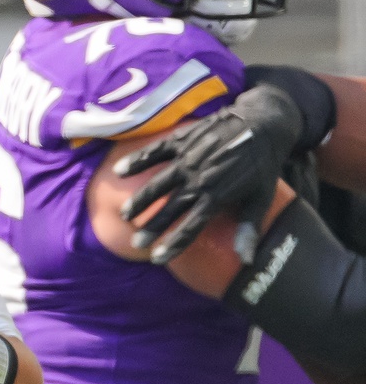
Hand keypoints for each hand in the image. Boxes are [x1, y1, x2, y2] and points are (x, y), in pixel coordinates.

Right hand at [115, 83, 299, 263]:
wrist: (264, 123)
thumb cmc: (264, 164)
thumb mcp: (263, 197)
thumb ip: (250, 228)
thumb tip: (246, 261)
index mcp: (218, 196)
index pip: (191, 227)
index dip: (174, 244)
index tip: (158, 258)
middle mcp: (198, 180)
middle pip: (170, 209)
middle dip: (152, 227)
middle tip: (136, 242)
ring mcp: (187, 159)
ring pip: (158, 183)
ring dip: (141, 199)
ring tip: (126, 214)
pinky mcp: (181, 141)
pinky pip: (155, 152)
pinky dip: (137, 160)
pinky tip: (119, 171)